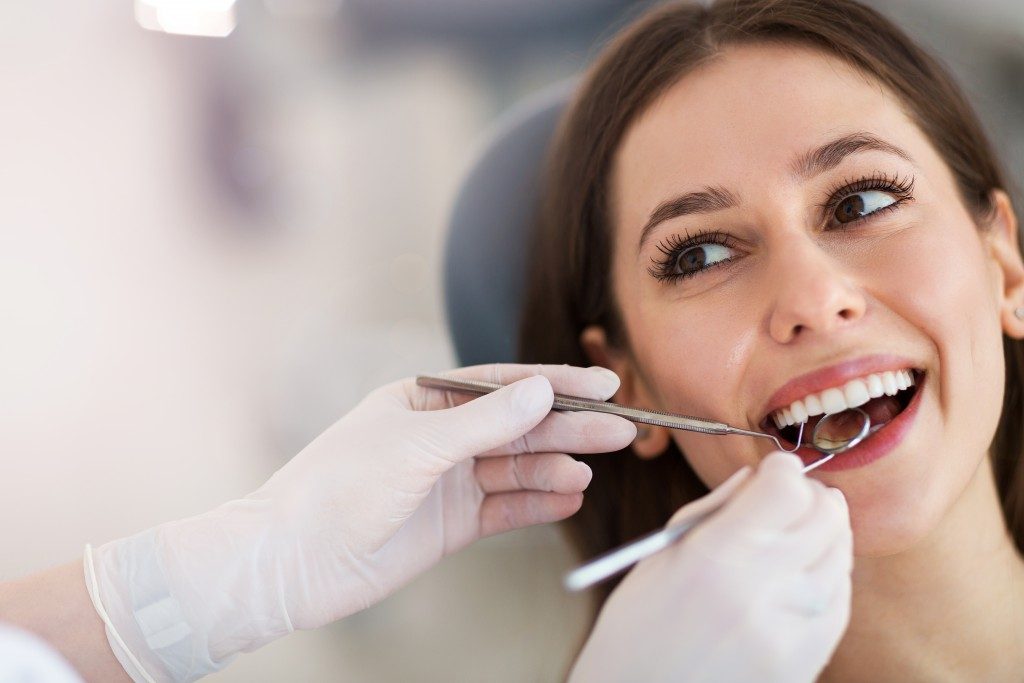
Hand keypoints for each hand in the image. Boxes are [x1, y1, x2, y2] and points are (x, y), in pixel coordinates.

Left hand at [86, 364, 635, 681]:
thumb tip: (541, 391)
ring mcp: (446, 481)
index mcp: (425, 400)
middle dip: (569, 428)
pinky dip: (536, 505)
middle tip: (622, 431)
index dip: (556, 385)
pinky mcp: (449, 524)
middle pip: (518, 428)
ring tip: (593, 471)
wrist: (292, 561)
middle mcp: (439, 437)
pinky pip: (504, 509)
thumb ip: (485, 422)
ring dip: (555, 469)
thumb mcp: (417, 446)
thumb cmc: (338, 487)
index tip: (604, 385)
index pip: (503, 385)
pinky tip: (568, 498)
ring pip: (515, 470)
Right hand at [569, 452, 852, 682]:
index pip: (786, 488)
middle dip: (809, 494)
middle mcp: (762, 590)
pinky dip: (829, 575)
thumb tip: (756, 478)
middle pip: (824, 515)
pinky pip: (839, 601)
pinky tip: (801, 573)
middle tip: (788, 495)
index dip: (781, 469)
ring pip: (840, 555)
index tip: (771, 470)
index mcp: (716, 557)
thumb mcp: (660, 558)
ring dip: (823, 532)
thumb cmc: (635, 632)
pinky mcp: (806, 662)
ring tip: (794, 534)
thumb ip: (713, 511)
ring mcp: (791, 631)